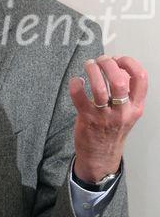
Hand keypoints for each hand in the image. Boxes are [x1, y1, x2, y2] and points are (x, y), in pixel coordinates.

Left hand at [69, 55, 147, 182]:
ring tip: (89, 65)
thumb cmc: (112, 130)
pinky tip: (77, 81)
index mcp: (135, 106)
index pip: (141, 79)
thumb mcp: (127, 112)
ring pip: (99, 88)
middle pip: (119, 80)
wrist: (100, 157)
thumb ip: (126, 91)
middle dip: (108, 64)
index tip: (118, 59)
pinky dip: (76, 84)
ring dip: (92, 71)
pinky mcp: (87, 118)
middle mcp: (122, 111)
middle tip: (100, 60)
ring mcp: (104, 116)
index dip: (129, 63)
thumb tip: (119, 68)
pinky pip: (80, 97)